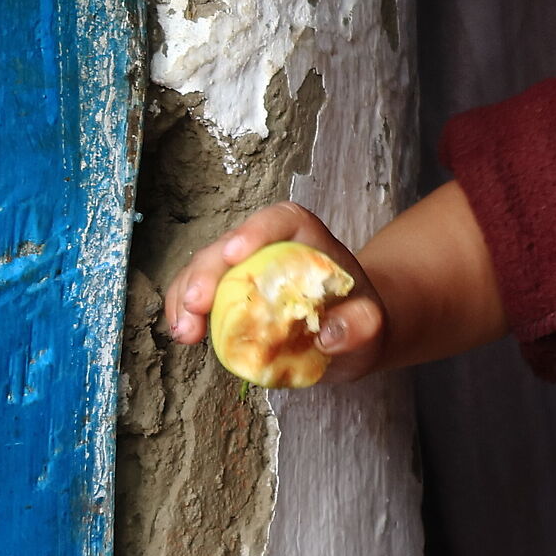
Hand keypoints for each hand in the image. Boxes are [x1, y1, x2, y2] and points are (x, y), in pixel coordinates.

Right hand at [162, 200, 387, 383]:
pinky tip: (183, 334)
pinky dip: (184, 311)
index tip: (235, 254)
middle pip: (232, 243)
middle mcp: (272, 247)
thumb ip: (360, 325)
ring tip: (184, 331)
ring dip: (187, 294)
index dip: (256, 230)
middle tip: (196, 305)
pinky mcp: (228, 296)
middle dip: (208, 270)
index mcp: (310, 240)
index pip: (283, 219)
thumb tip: (330, 335)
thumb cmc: (360, 320)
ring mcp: (245, 270)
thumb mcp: (371, 326)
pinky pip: (197, 294)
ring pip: (206, 267)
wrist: (349, 335)